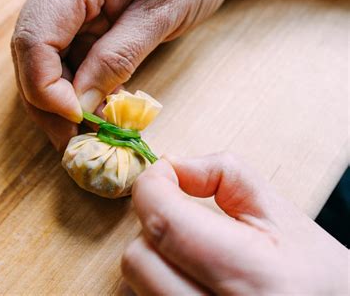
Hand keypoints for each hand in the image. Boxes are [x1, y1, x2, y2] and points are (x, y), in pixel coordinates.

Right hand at [11, 0, 226, 149]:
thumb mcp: (159, 14)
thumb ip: (117, 56)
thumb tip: (81, 106)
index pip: (34, 41)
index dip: (47, 87)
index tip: (78, 117)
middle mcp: (58, 1)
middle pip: (31, 60)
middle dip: (50, 107)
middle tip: (76, 143)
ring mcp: (68, 17)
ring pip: (46, 70)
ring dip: (65, 107)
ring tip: (93, 134)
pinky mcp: (81, 32)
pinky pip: (69, 69)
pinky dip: (81, 96)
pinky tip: (101, 113)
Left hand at [121, 153, 347, 294]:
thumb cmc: (314, 274)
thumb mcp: (281, 214)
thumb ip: (226, 175)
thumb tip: (172, 165)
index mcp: (254, 278)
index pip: (166, 224)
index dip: (152, 188)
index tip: (161, 173)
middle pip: (140, 258)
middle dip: (153, 225)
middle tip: (183, 218)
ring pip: (134, 283)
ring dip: (153, 256)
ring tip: (190, 252)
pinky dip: (153, 281)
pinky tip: (184, 276)